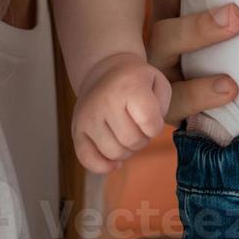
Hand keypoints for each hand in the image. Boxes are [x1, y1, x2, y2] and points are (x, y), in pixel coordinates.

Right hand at [73, 52, 171, 173]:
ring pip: (114, 154)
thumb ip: (162, 108)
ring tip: (126, 133)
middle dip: (142, 139)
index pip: (150, 123)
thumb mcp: (158, 84)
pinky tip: (113, 159)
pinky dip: (103, 166)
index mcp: (129, 86)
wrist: (105, 72)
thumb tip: (147, 133)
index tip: (152, 119)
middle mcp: (105, 101)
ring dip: (126, 150)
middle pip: (132, 141)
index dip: (156, 127)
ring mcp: (88, 116)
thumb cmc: (137, 82)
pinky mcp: (76, 130)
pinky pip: (88, 160)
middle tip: (138, 126)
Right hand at [145, 0, 238, 123]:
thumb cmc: (220, 35)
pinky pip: (177, 98)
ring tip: (236, 18)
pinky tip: (231, 86)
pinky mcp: (165, 98)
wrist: (191, 99)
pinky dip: (201, 92)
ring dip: (200, 26)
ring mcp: (157, 58)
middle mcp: (157, 16)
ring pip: (168, 37)